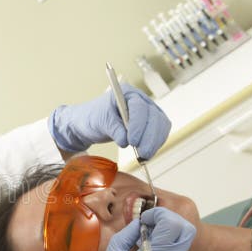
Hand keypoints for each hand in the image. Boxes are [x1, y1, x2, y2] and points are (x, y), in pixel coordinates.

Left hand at [48, 84, 170, 158]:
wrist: (91, 123)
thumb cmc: (94, 117)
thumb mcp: (100, 122)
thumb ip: (114, 129)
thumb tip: (125, 141)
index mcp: (128, 93)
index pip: (139, 107)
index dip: (138, 125)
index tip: (132, 141)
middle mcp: (141, 100)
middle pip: (154, 117)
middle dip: (150, 137)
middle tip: (142, 154)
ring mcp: (148, 112)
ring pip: (161, 125)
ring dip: (154, 142)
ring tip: (144, 157)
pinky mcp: (151, 124)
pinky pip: (160, 133)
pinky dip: (155, 144)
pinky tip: (146, 154)